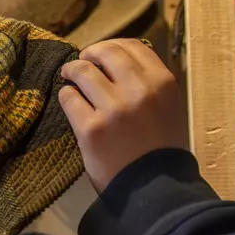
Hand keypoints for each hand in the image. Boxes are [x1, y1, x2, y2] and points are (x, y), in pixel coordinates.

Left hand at [59, 39, 186, 191]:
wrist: (154, 188)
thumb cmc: (161, 149)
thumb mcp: (168, 108)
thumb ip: (149, 83)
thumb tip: (117, 60)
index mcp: (163, 82)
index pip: (133, 46)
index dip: (113, 45)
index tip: (102, 53)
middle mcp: (140, 90)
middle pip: (105, 53)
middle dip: (89, 54)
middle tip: (81, 61)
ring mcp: (114, 108)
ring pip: (82, 71)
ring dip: (72, 72)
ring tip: (69, 77)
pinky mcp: (91, 128)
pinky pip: (69, 98)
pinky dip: (66, 96)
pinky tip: (70, 102)